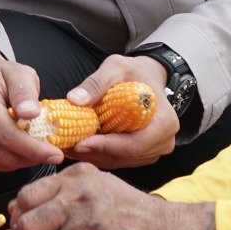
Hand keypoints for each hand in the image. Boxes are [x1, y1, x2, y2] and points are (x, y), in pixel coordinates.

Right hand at [0, 51, 63, 171]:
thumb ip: (25, 92)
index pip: (7, 134)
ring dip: (24, 160)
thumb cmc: (4, 77)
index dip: (34, 148)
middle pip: (3, 153)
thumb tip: (31, 113)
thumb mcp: (19, 74)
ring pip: (0, 162)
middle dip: (33, 157)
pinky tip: (23, 149)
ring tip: (40, 148)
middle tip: (54, 155)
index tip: (56, 154)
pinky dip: (13, 161)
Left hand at [61, 54, 177, 168]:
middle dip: (94, 153)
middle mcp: (164, 141)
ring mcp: (154, 151)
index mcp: (164, 122)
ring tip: (68, 146)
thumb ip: (96, 83)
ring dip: (93, 156)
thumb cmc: (134, 72)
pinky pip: (118, 160)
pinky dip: (98, 155)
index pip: (135, 144)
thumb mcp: (115, 67)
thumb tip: (75, 99)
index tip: (80, 143)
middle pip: (125, 157)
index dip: (107, 146)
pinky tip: (79, 147)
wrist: (146, 77)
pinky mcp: (142, 154)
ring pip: (120, 161)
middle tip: (66, 146)